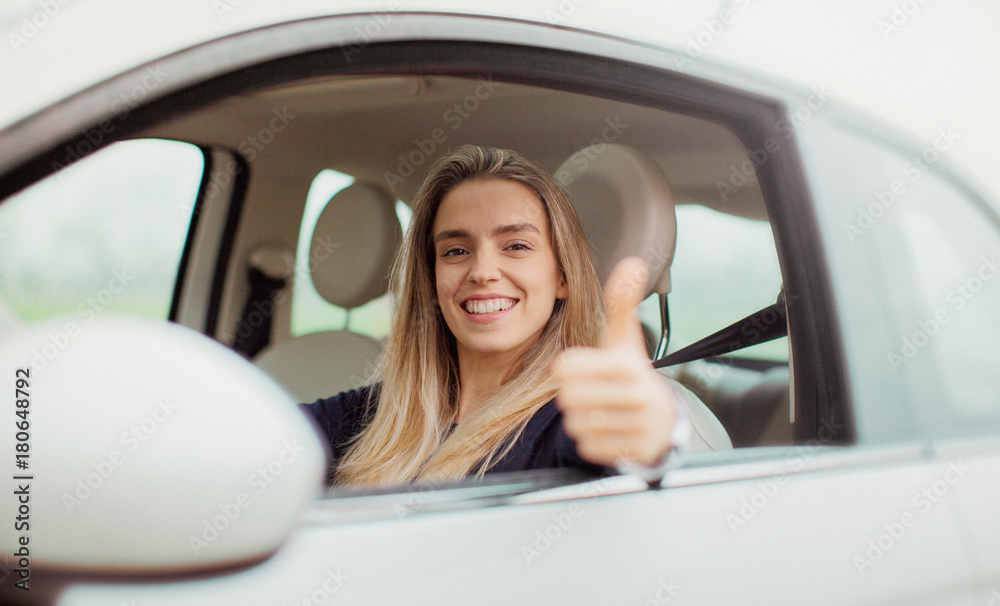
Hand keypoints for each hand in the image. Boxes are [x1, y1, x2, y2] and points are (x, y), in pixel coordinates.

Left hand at [554, 256, 676, 466]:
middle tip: (589, 394)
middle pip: (568, 398)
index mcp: (628, 366)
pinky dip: (589, 440)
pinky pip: (587, 447)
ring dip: (580, 419)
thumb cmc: (631, 376)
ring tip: (598, 412)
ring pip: (575, 424)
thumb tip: (632, 265)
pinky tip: (605, 430)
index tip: (580, 371)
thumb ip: (622, 305)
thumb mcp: (626, 341)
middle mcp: (638, 396)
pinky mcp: (636, 451)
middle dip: (572, 396)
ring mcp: (639, 426)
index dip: (567, 370)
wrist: (663, 421)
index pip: (565, 368)